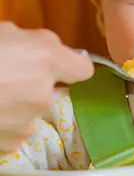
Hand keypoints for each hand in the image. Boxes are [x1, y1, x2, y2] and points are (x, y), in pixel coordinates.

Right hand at [0, 22, 93, 153]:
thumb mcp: (3, 31)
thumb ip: (31, 41)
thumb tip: (41, 49)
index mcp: (47, 59)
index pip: (83, 69)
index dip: (71, 66)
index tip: (59, 65)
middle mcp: (44, 93)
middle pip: (51, 89)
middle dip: (34, 84)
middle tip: (5, 76)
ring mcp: (27, 122)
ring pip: (31, 111)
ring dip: (17, 104)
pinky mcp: (10, 144)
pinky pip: (15, 129)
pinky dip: (4, 122)